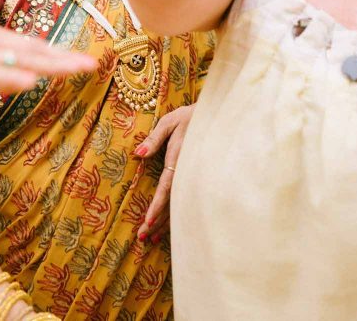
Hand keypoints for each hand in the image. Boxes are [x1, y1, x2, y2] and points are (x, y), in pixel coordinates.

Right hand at [0, 20, 96, 102]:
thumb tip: (25, 74)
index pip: (31, 45)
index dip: (59, 53)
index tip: (83, 59)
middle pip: (33, 50)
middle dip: (64, 58)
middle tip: (92, 63)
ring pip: (20, 60)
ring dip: (49, 65)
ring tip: (75, 69)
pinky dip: (11, 78)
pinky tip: (31, 81)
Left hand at [133, 105, 193, 243]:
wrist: (217, 117)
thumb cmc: (189, 117)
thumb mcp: (170, 121)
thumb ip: (154, 138)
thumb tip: (138, 154)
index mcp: (180, 158)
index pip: (168, 186)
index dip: (160, 204)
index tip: (149, 220)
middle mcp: (187, 173)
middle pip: (172, 202)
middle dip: (158, 222)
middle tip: (142, 238)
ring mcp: (193, 179)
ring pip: (179, 206)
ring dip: (166, 224)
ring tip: (151, 240)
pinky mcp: (194, 181)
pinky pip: (184, 201)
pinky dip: (175, 217)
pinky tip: (166, 228)